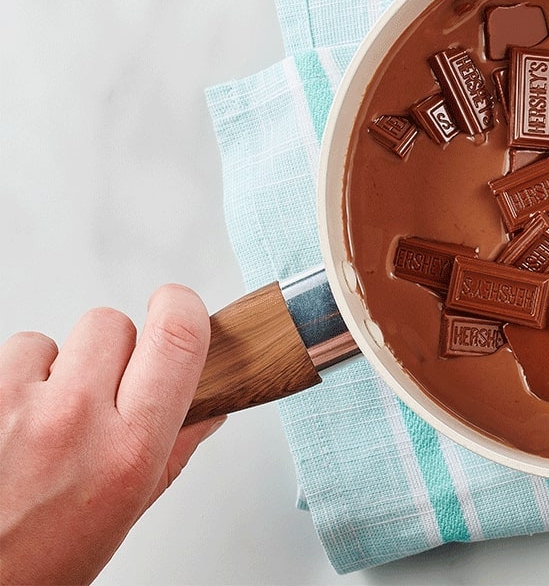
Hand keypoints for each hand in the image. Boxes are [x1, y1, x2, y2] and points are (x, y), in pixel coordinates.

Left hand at [0, 284, 222, 584]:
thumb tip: (208, 407)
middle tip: (103, 392)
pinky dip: (13, 382)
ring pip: (53, 340)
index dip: (182, 308)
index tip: (178, 309)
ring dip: (54, 369)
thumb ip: (174, 449)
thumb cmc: (40, 561)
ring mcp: (14, 406)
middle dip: (114, 349)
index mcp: (130, 450)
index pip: (178, 338)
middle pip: (112, 324)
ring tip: (44, 420)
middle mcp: (74, 421)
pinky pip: (9, 357)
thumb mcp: (126, 511)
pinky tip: (12, 423)